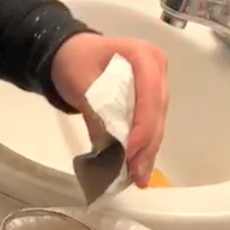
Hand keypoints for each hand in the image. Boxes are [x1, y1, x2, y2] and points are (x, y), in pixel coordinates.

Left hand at [50, 32, 168, 185]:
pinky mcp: (150, 101)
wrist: (72, 53)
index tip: (130, 149)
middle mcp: (157, 69)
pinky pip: (150, 124)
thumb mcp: (80, 81)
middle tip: (136, 172)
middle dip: (147, 143)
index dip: (143, 122)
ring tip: (139, 176)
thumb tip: (110, 147)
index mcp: (143, 55)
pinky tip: (139, 168)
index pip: (150, 92)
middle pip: (157, 110)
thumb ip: (97, 110)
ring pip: (157, 121)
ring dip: (148, 150)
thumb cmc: (76, 61)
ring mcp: (157, 85)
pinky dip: (144, 146)